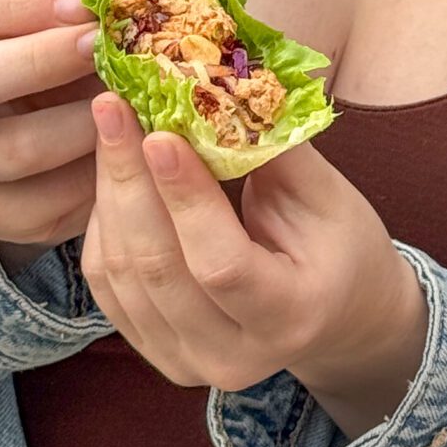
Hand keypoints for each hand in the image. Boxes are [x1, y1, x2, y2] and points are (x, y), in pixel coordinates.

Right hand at [0, 0, 104, 252]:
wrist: (48, 132)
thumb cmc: (52, 59)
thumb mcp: (50, 26)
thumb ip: (71, 14)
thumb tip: (124, 4)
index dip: (14, 5)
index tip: (80, 4)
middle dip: (39, 62)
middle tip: (102, 46)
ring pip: (13, 150)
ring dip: (84, 124)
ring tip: (133, 102)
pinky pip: (46, 203)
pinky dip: (97, 177)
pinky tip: (129, 151)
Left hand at [80, 94, 425, 435]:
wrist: (341, 316)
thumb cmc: (344, 246)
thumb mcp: (329, 197)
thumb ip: (273, 151)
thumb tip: (219, 84)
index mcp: (288, 318)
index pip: (221, 265)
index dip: (186, 200)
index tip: (159, 132)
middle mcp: (232, 357)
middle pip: (159, 269)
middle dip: (128, 179)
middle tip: (112, 107)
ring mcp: (186, 362)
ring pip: (122, 274)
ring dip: (108, 194)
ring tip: (110, 127)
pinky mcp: (155, 352)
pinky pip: (107, 285)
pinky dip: (102, 224)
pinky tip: (113, 175)